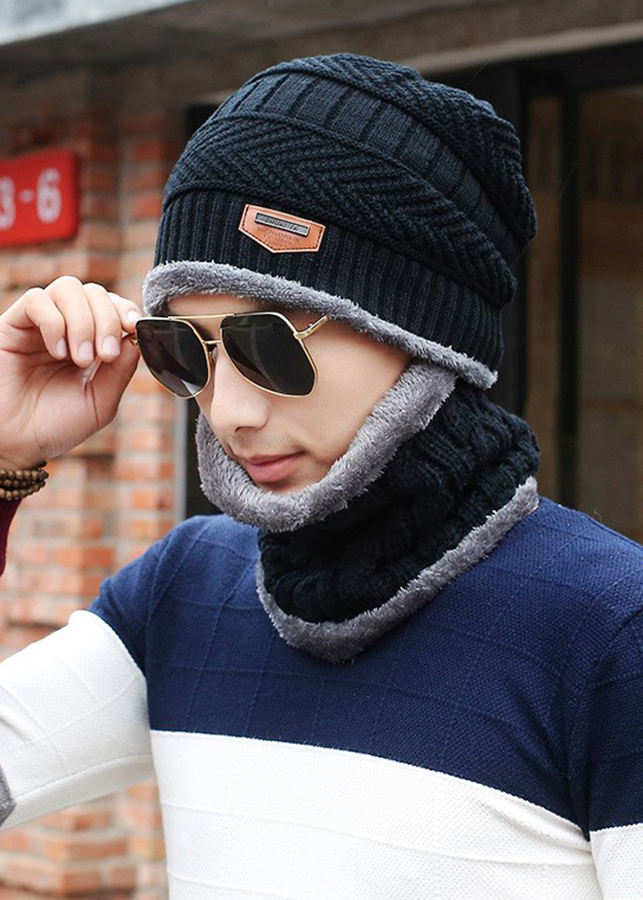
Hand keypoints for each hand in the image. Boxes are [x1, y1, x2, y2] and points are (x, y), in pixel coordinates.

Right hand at [0, 276, 141, 469]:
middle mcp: (65, 328)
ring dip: (83, 320)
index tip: (133, 329)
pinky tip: (57, 352)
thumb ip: (121, 369)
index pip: (112, 306)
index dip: (126, 310)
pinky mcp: (11, 325)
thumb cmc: (54, 426)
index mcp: (89, 342)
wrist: (17, 444)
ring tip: (80, 358)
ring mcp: (38, 324)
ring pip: (68, 288)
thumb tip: (135, 336)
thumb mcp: (100, 401)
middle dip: (107, 320)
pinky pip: (37, 300)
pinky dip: (54, 322)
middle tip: (102, 356)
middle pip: (94, 292)